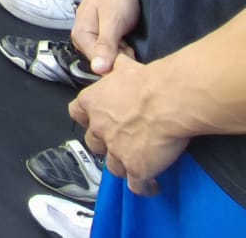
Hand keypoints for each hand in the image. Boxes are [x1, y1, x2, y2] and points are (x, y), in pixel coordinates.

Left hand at [69, 48, 187, 197]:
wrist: (168, 99)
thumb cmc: (147, 80)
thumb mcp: (124, 67)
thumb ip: (115, 66)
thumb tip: (113, 57)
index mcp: (92, 103)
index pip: (76, 114)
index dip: (86, 119)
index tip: (95, 120)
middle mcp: (100, 129)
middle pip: (94, 144)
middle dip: (105, 144)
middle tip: (120, 142)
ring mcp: (116, 151)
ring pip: (113, 167)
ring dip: (123, 165)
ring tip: (136, 165)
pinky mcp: (136, 168)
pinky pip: (136, 186)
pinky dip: (143, 187)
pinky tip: (151, 185)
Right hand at [72, 0, 142, 75]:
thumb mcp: (112, 21)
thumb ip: (106, 46)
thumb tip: (99, 70)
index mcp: (81, 38)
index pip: (100, 66)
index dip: (118, 63)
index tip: (130, 53)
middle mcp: (83, 40)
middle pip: (105, 63)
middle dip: (121, 58)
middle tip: (130, 43)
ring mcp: (92, 38)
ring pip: (111, 57)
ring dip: (124, 53)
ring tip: (129, 39)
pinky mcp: (102, 35)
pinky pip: (113, 50)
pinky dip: (124, 48)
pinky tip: (129, 40)